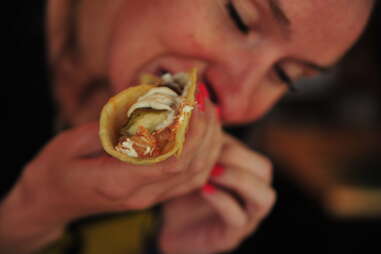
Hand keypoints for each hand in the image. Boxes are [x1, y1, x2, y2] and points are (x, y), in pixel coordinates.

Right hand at [0, 89, 221, 252]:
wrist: (50, 201)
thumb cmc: (56, 169)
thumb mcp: (72, 142)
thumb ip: (113, 127)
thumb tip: (150, 105)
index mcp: (119, 183)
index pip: (172, 160)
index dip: (190, 129)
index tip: (192, 100)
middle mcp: (141, 195)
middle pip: (191, 165)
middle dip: (205, 128)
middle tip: (202, 96)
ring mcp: (150, 198)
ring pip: (197, 173)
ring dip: (210, 140)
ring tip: (208, 109)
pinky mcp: (154, 194)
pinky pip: (191, 178)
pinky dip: (205, 154)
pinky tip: (206, 131)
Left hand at [159, 134, 275, 253]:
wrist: (174, 229)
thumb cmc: (186, 194)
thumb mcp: (193, 167)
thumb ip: (202, 147)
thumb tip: (202, 114)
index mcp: (245, 177)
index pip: (254, 156)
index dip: (233, 144)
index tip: (207, 138)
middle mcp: (251, 196)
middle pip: (265, 170)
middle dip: (238, 156)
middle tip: (211, 152)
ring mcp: (246, 218)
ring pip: (264, 197)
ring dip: (238, 178)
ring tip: (211, 171)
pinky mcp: (231, 236)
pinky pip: (238, 218)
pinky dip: (222, 200)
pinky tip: (203, 189)